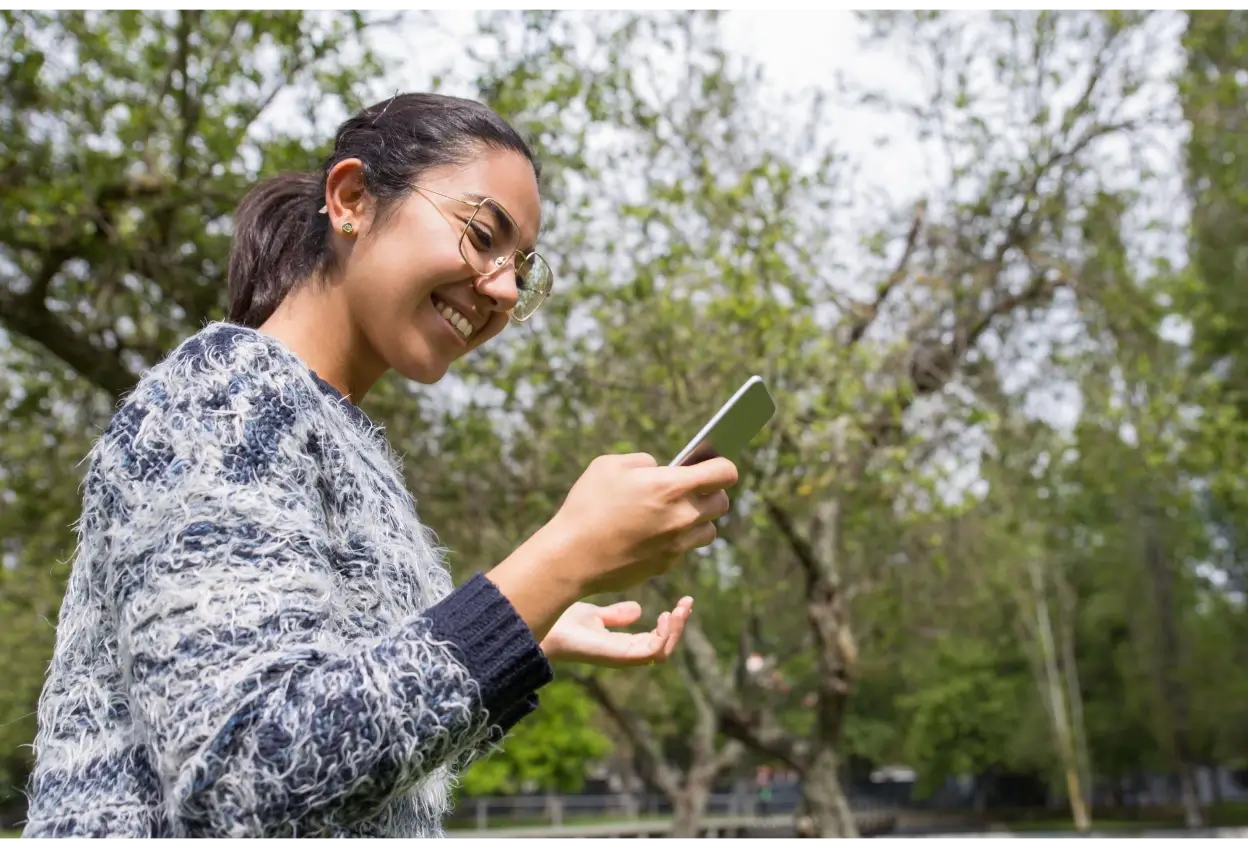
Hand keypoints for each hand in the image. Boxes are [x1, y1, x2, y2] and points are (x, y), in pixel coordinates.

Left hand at [541, 597, 693, 666]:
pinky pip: (652, 653)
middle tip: (687, 603)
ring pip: (662, 651)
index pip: (655, 640)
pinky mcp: (619, 656)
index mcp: (621, 644)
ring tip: (679, 609)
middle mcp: (624, 653)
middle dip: (679, 626)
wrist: (543, 628)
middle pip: (663, 646)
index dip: (671, 624)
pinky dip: (664, 636)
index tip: (680, 603)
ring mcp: (622, 656)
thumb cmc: (561, 623)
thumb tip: (638, 610)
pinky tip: (666, 616)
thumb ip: (615, 615)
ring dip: (675, 630)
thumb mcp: (593, 614)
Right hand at [545, 453, 738, 595]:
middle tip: (690, 489)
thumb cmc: (587, 506)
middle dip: (711, 492)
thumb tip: (660, 469)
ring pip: (708, 530)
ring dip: (698, 520)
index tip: (712, 465)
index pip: (725, 473)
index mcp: (672, 487)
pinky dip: (676, 540)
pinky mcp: (666, 565)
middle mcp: (682, 517)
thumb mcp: (609, 466)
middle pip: (721, 502)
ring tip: (674, 513)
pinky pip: (684, 549)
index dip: (721, 466)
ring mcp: (677, 545)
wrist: (571, 556)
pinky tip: (652, 534)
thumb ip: (643, 462)